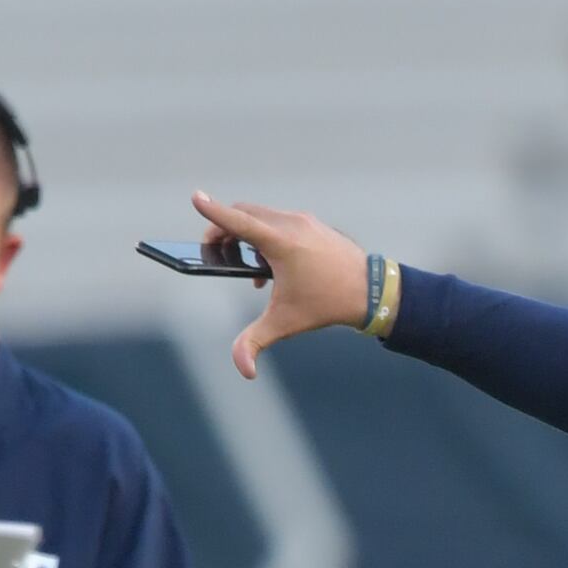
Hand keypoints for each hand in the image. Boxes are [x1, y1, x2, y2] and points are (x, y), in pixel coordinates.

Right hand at [192, 194, 378, 379]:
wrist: (372, 291)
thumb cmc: (328, 305)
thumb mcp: (287, 323)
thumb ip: (255, 343)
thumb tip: (244, 371)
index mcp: (281, 243)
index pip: (238, 221)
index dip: (213, 211)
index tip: (196, 197)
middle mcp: (291, 224)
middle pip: (244, 214)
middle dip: (223, 229)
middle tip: (214, 252)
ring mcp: (303, 220)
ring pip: (261, 215)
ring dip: (245, 234)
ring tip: (247, 268)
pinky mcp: (312, 222)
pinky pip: (277, 220)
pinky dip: (264, 235)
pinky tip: (269, 267)